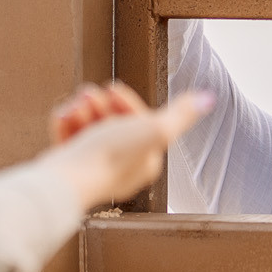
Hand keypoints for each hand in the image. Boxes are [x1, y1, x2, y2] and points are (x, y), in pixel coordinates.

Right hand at [42, 82, 213, 213]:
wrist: (66, 181)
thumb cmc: (111, 157)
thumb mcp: (155, 130)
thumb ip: (180, 114)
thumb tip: (209, 98)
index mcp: (146, 160)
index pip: (141, 122)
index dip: (127, 102)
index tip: (113, 90)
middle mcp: (121, 167)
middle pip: (113, 122)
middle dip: (101, 103)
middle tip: (90, 96)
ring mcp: (93, 167)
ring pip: (88, 126)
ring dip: (81, 109)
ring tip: (76, 106)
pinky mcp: (68, 167)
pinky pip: (68, 135)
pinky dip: (65, 122)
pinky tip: (63, 116)